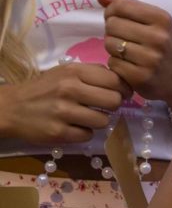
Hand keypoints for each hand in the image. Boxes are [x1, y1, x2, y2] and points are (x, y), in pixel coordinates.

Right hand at [0, 63, 129, 143]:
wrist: (12, 108)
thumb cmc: (45, 88)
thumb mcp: (67, 72)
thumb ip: (94, 73)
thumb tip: (123, 82)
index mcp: (75, 72)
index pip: (115, 80)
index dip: (124, 89)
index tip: (123, 93)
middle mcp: (70, 90)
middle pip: (114, 101)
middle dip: (114, 105)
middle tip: (106, 106)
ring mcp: (63, 113)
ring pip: (103, 121)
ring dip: (99, 120)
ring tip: (87, 116)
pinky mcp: (57, 133)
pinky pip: (87, 135)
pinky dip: (85, 133)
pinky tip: (75, 126)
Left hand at [97, 0, 171, 116]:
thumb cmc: (162, 43)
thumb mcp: (153, 21)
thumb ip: (127, 6)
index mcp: (162, 18)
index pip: (120, 5)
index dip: (111, 11)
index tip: (117, 18)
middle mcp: (158, 37)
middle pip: (112, 24)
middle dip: (112, 30)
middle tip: (124, 37)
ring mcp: (150, 58)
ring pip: (110, 44)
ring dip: (112, 47)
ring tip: (126, 50)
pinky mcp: (140, 77)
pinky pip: (112, 63)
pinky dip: (116, 63)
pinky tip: (128, 64)